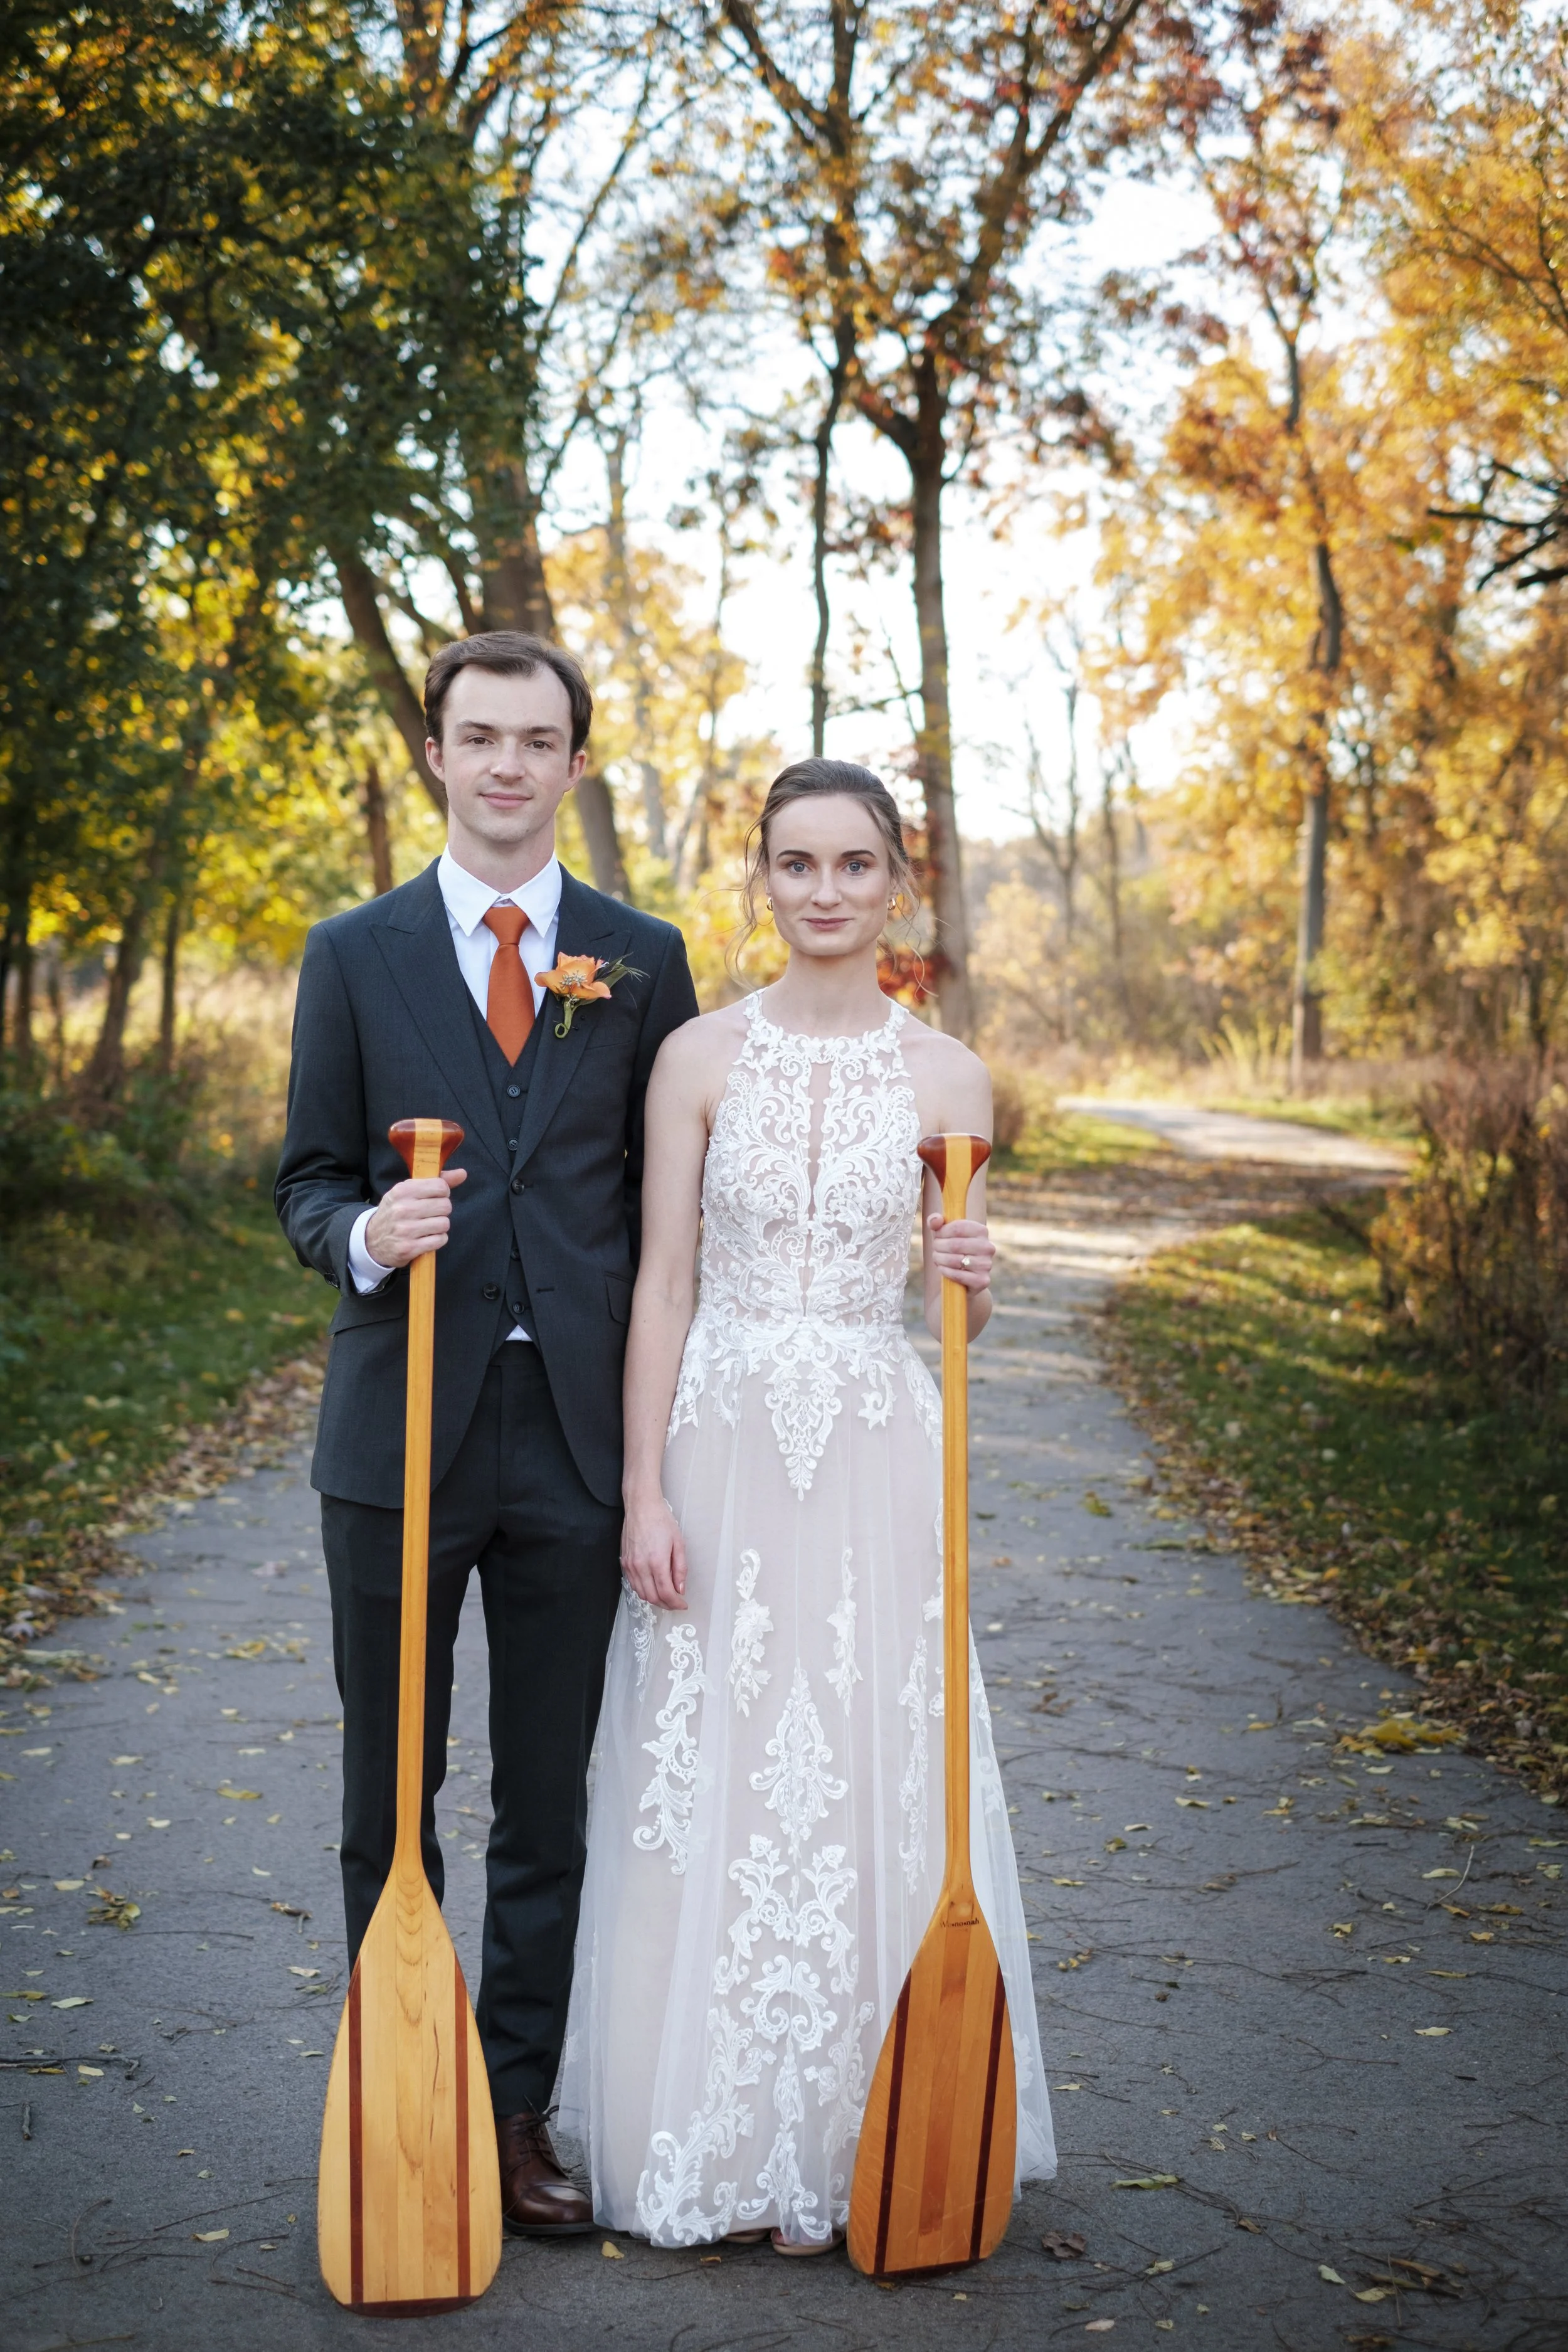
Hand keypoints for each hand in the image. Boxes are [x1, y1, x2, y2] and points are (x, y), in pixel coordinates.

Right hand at [364, 1169, 467, 1267]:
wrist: (371, 1239)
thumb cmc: (395, 1212)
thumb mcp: (408, 1192)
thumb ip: (436, 1181)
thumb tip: (462, 1173)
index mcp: (402, 1191)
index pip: (440, 1186)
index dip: (443, 1192)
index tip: (435, 1197)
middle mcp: (403, 1209)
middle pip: (445, 1206)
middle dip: (442, 1211)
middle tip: (431, 1214)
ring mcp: (405, 1230)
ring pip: (444, 1224)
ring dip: (440, 1227)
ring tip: (428, 1226)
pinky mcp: (409, 1248)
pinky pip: (440, 1240)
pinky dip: (437, 1240)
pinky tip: (427, 1238)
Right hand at [621, 1488, 686, 1610]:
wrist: (641, 1506)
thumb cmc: (660, 1520)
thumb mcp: (678, 1543)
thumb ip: (680, 1568)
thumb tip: (680, 1588)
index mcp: (657, 1561)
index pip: (666, 1593)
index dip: (676, 1603)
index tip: (683, 1604)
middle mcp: (640, 1566)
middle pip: (653, 1597)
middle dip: (666, 1604)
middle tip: (676, 1602)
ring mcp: (630, 1565)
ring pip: (641, 1593)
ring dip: (654, 1599)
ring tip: (666, 1596)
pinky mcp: (624, 1562)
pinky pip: (633, 1584)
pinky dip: (643, 1590)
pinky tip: (652, 1586)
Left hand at [928, 1212, 994, 1292]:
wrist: (963, 1277)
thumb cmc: (951, 1250)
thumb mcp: (943, 1233)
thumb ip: (936, 1222)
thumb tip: (935, 1220)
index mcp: (981, 1231)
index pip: (958, 1227)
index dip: (942, 1231)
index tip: (937, 1235)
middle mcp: (988, 1247)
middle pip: (955, 1244)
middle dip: (939, 1247)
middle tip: (935, 1249)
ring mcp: (987, 1264)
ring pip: (955, 1260)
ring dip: (940, 1259)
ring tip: (938, 1258)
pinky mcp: (982, 1280)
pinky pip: (958, 1275)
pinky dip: (945, 1271)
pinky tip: (943, 1269)